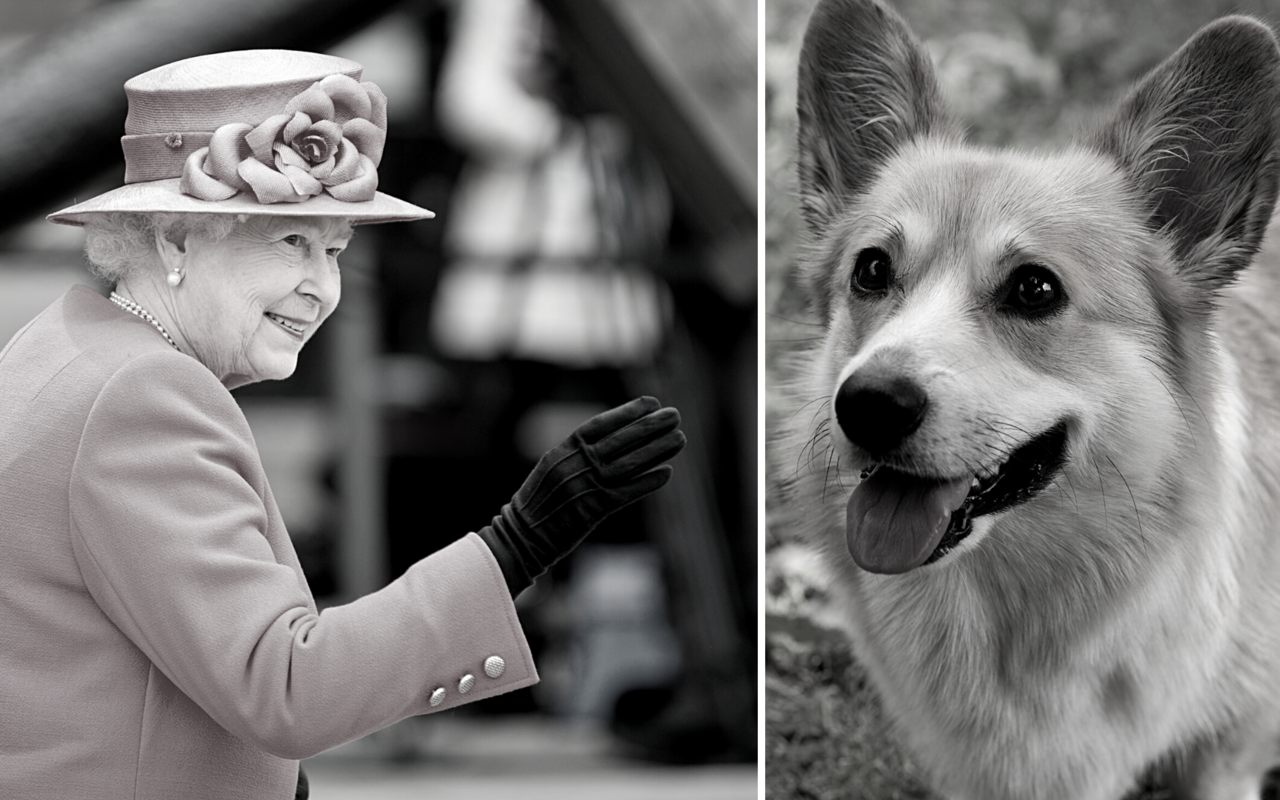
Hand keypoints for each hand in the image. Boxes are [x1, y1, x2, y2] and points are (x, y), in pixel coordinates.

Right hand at [477, 397, 684, 594]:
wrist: (521, 537)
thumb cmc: (537, 503)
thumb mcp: (551, 469)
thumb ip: (576, 454)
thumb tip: (609, 440)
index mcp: (562, 451)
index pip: (600, 424)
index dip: (627, 412)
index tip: (651, 402)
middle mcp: (575, 465)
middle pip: (620, 440)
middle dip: (650, 426)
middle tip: (675, 415)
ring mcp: (584, 487)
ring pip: (629, 464)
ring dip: (657, 450)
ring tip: (679, 439)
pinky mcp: (593, 510)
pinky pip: (627, 492)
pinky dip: (648, 481)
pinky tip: (666, 472)